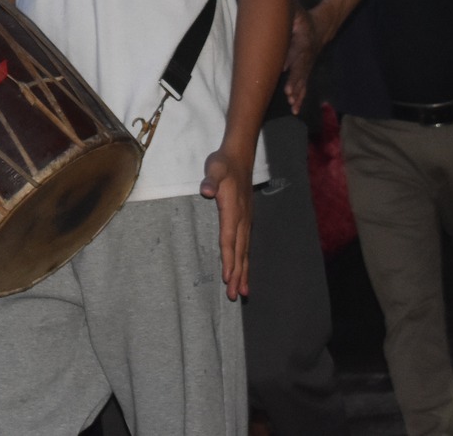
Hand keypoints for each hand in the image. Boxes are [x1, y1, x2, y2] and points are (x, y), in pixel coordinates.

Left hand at [199, 148, 252, 300]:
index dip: (228, 259)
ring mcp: (245, 220)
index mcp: (233, 210)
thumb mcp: (215, 167)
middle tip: (234, 295)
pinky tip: (243, 271)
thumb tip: (206, 191)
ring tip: (243, 292)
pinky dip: (245, 261)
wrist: (240, 156)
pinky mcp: (245, 220)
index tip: (227, 278)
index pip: (229, 239)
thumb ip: (210, 180)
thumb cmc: (224, 163)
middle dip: (237, 274)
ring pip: (245, 251)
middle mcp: (242, 219)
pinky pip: (245, 245)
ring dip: (243, 272)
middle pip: (239, 251)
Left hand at [283, 7, 322, 114]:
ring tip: (293, 105)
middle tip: (289, 93)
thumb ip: (290, 13)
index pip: (297, 51)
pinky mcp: (307, 71)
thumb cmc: (304, 19)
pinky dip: (301, 97)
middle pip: (301, 70)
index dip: (291, 60)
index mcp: (303, 40)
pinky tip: (295, 109)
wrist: (322, 27)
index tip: (283, 69)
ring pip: (304, 81)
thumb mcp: (297, 11)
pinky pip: (304, 86)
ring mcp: (308, 65)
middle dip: (295, 82)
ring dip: (299, 93)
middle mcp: (307, 55)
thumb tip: (277, 9)